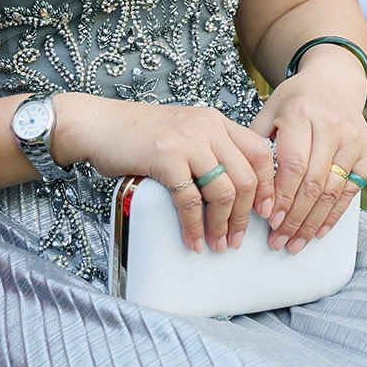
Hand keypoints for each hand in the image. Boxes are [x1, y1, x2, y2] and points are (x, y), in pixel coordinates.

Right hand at [54, 95, 276, 250]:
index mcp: (217, 122)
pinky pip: (190, 200)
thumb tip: (235, 192)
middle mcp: (208, 128)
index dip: (267, 187)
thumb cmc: (139, 135)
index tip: (266, 212)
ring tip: (217, 244)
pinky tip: (193, 240)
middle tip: (238, 238)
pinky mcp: (166, 158)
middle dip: (245, 215)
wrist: (99, 124)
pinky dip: (194, 226)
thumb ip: (210, 151)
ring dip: (222, 225)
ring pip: (223, 191)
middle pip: (246, 177)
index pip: (260, 153)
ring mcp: (188, 141)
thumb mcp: (185, 133)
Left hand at [250, 48, 366, 251]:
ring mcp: (353, 137)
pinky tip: (320, 232)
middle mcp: (331, 125)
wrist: (333, 81)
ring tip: (296, 243)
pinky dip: (335, 214)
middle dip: (295, 218)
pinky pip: (352, 190)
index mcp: (302, 114)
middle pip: (314, 183)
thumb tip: (251, 195)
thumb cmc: (295, 102)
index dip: (282, 197)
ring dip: (313, 223)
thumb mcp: (270, 112)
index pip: (293, 165)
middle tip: (279, 241)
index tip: (270, 221)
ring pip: (333, 191)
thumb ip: (258, 148)